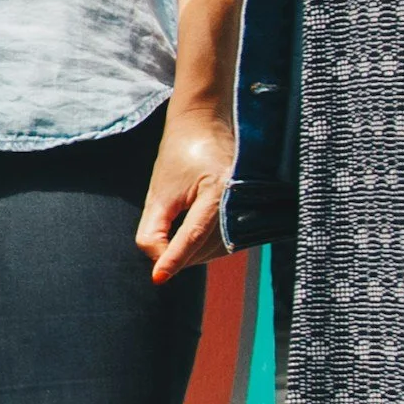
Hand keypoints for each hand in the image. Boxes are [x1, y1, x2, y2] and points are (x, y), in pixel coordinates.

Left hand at [137, 100, 232, 282]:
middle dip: (178, 254)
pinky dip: (205, 246)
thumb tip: (158, 262)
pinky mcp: (249, 214)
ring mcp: (248, 209)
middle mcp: (239, 201)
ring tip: (174, 235)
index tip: (157, 279)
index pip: (192, 236)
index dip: (173, 259)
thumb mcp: (160, 190)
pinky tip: (191, 239)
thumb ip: (154, 228)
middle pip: (203, 248)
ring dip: (192, 253)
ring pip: (215, 250)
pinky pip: (226, 242)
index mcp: (218, 191)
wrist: (206, 124)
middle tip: (158, 243)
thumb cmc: (179, 154)